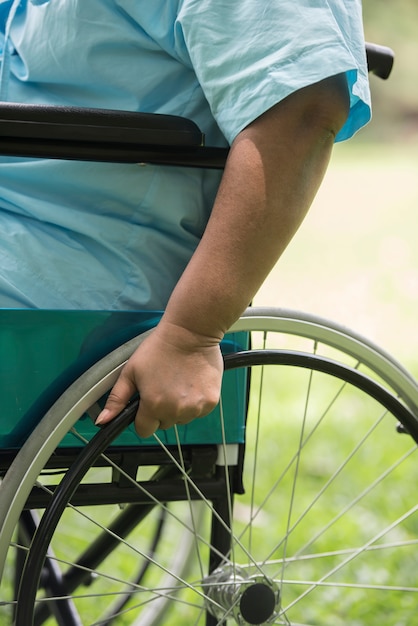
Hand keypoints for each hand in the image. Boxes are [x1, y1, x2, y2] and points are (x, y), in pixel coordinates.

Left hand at [95, 322, 223, 437]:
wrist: (191, 333)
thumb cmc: (160, 348)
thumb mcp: (131, 371)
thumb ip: (116, 399)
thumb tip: (103, 422)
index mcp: (153, 405)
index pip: (144, 430)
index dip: (143, 418)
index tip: (147, 402)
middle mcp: (175, 411)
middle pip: (164, 424)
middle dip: (161, 411)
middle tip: (163, 386)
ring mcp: (195, 408)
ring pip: (182, 419)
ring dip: (179, 407)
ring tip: (179, 382)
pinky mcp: (210, 402)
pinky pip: (198, 411)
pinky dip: (195, 402)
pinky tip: (191, 383)